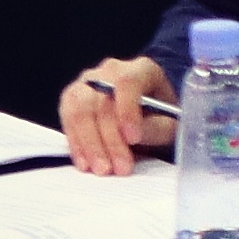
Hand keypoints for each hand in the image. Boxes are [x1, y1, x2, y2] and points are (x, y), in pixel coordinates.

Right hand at [59, 55, 170, 173]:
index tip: (133, 139)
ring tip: (102, 169)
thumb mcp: (170, 121)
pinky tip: (85, 163)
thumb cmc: (163, 113)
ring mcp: (87, 83)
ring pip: (80, 111)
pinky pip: (68, 120)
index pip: (127, 83)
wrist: (150, 109)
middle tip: (119, 167)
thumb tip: (132, 138)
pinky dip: (76, 144)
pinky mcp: (72, 99)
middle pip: (101, 102)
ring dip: (90, 144)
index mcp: (141, 69)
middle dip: (110, 139)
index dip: (127, 111)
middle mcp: (110, 71)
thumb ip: (156, 127)